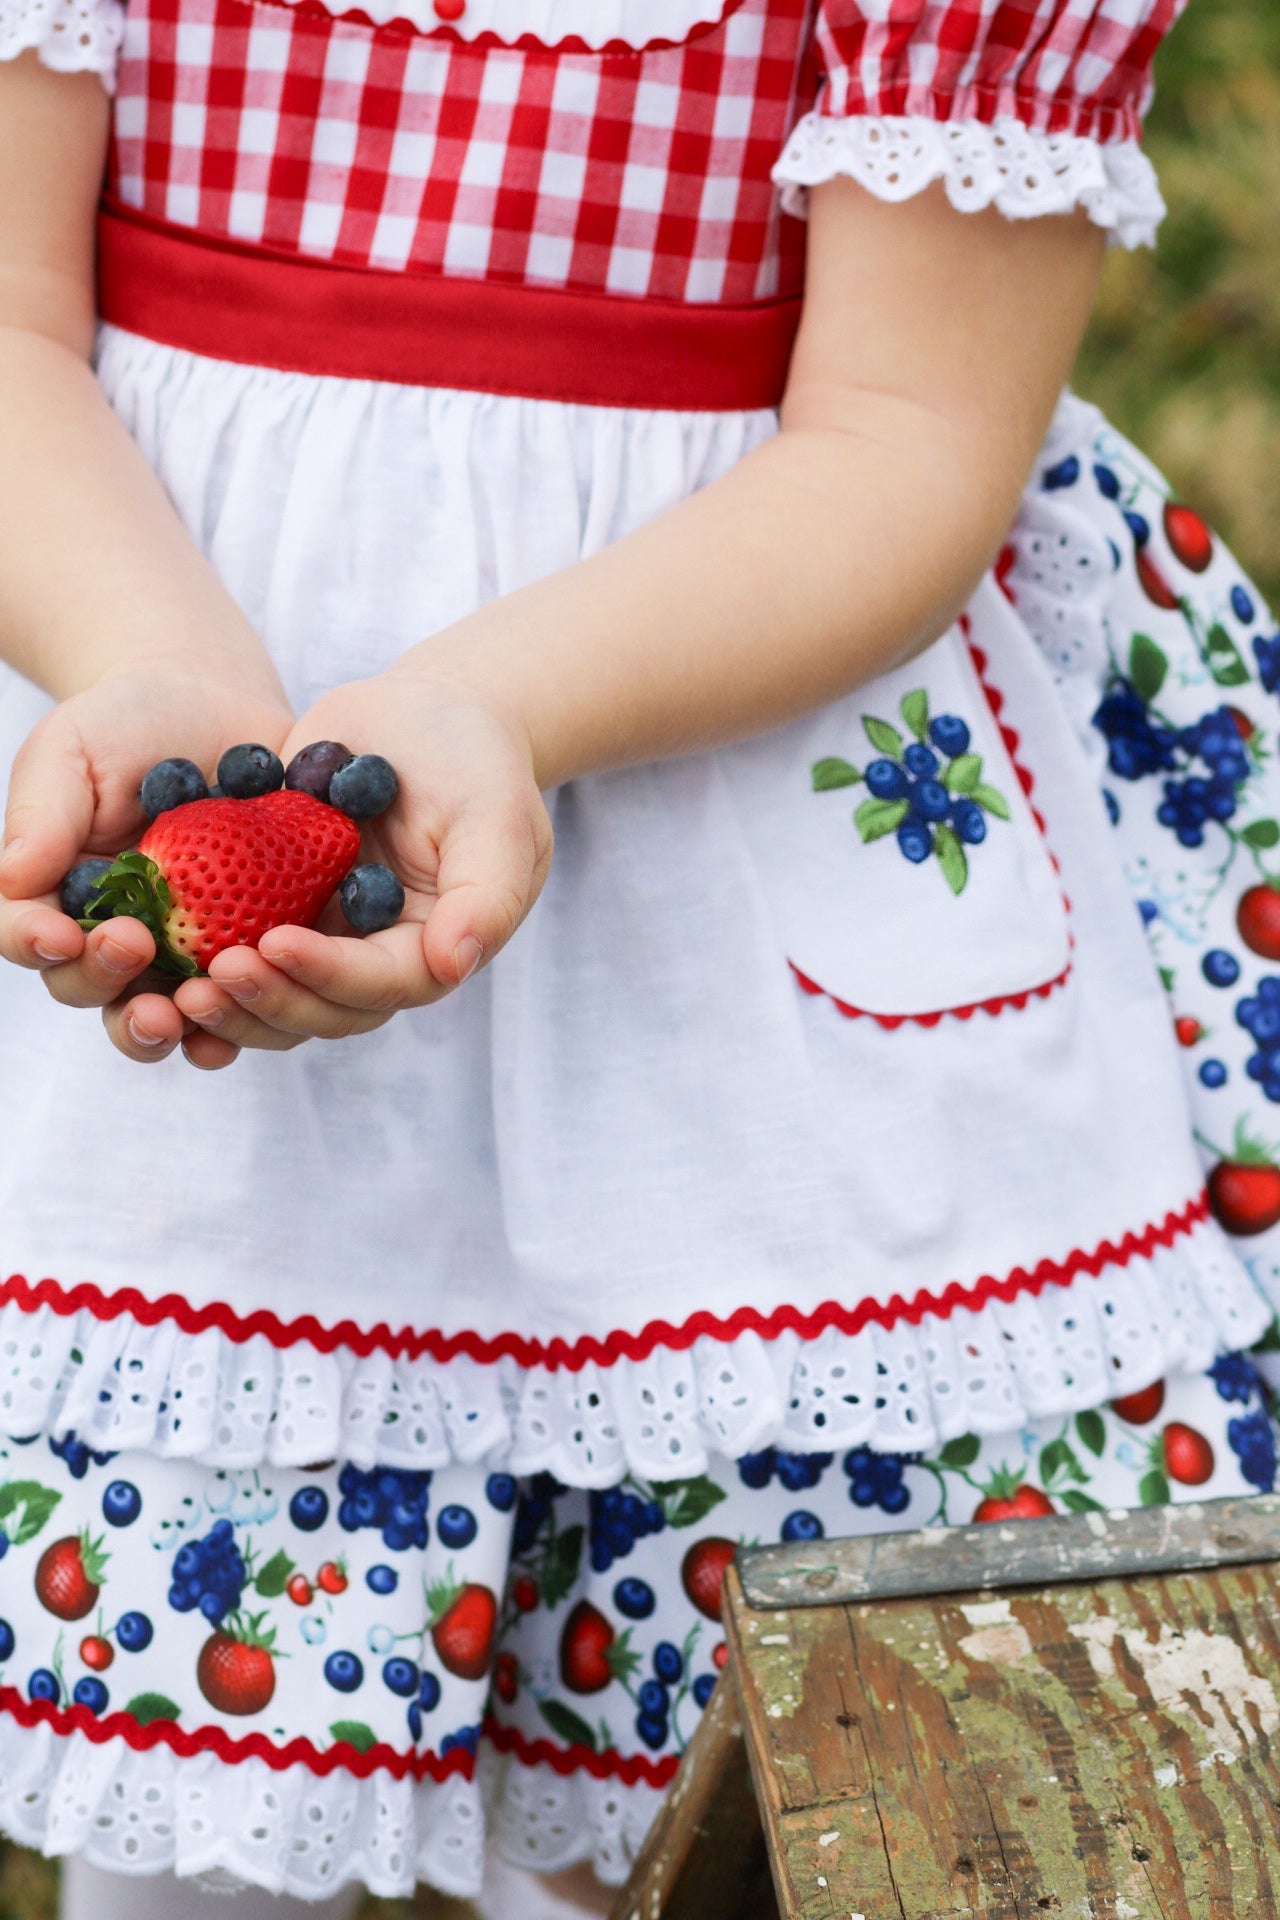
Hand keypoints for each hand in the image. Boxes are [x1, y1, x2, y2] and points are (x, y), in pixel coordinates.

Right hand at [0, 656, 292, 1069]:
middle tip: (132, 948)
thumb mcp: (72, 750)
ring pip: (160, 1017)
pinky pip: (242, 1004)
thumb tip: (14, 878)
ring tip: (187, 1005)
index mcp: (53, 897)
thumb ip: (44, 813)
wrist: (216, 704)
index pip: (27, 935)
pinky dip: (244, 1015)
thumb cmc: (126, 723)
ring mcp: (178, 954)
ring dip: (169, 1022)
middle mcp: (110, 937)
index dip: (35, 943)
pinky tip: (256, 1006)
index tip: (61, 933)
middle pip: (89, 989)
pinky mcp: (245, 951)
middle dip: (105, 982)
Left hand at [172, 671, 552, 1058]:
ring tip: (174, 984)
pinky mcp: (277, 907)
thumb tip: (452, 964)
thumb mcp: (497, 817)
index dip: (325, 976)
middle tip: (204, 981)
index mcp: (430, 950)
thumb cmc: (476, 761)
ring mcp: (323, 937)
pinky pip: (234, 944)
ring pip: (272, 995)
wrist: (426, 713)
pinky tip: (152, 942)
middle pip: (318, 1011)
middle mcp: (374, 959)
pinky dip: (196, 954)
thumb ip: (488, 894)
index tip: (272, 944)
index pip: (378, 985)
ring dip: (225, 1000)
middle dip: (264, 1002)